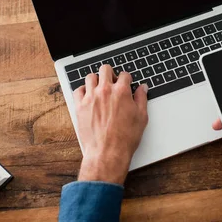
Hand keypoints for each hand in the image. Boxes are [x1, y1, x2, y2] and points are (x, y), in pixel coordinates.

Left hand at [73, 65, 148, 184]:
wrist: (108, 152)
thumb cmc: (125, 138)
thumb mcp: (141, 117)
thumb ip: (141, 99)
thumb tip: (142, 88)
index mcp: (121, 92)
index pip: (124, 74)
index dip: (126, 79)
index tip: (126, 83)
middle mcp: (105, 91)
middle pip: (105, 69)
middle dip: (110, 74)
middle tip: (112, 82)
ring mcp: (91, 97)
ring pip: (90, 77)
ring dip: (96, 80)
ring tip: (99, 88)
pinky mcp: (80, 106)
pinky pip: (78, 90)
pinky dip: (83, 90)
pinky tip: (88, 95)